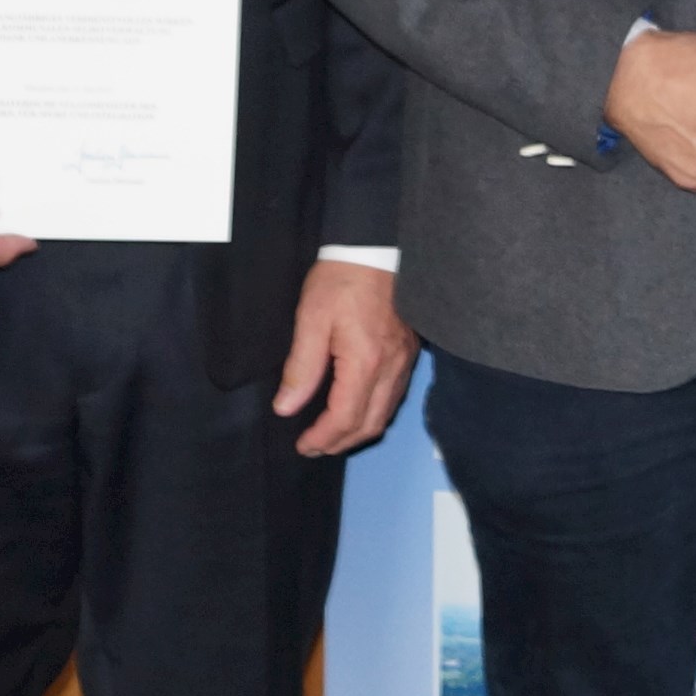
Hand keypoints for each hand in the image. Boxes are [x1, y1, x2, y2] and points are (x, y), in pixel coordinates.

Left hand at [275, 260, 418, 457]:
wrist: (375, 248)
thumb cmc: (340, 281)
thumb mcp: (311, 320)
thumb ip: (301, 368)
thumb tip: (286, 408)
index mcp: (365, 362)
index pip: (345, 417)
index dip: (322, 438)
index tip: (302, 445)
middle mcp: (391, 367)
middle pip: (370, 424)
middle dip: (340, 442)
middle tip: (314, 446)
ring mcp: (405, 361)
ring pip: (385, 413)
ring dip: (358, 431)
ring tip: (332, 434)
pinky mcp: (410, 352)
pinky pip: (394, 396)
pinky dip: (373, 412)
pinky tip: (356, 408)